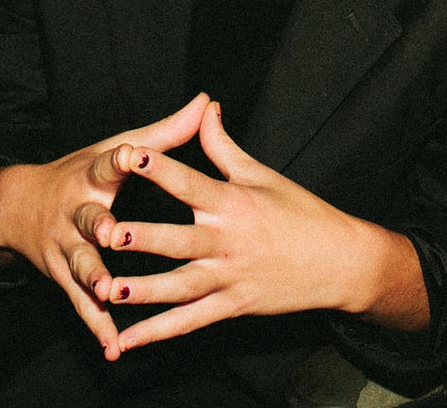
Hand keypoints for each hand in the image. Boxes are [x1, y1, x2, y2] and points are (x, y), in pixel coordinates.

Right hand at [0, 92, 210, 359]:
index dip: (118, 159)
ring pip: (82, 264)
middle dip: (97, 226)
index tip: (130, 153)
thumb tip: (206, 101)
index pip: (105, 163)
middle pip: (87, 218)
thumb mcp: (113, 149)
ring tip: (110, 292)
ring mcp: (66, 246)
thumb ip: (164, 132)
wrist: (18, 206)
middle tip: (111, 233)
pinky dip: (97, 325)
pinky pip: (82, 303)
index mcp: (91, 176)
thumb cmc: (81, 174)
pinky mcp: (62, 275)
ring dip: (95, 278)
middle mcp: (75, 210)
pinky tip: (114, 345)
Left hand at [106, 101, 427, 353]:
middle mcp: (228, 242)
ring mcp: (229, 279)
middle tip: (106, 234)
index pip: (190, 183)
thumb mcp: (260, 174)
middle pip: (178, 241)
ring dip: (144, 292)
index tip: (129, 154)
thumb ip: (222, 144)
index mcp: (233, 203)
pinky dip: (158, 332)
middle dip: (142, 238)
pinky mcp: (232, 307)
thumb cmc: (301, 212)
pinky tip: (127, 340)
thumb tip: (204, 106)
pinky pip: (190, 322)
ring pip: (180, 288)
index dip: (159, 168)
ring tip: (107, 291)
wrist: (340, 263)